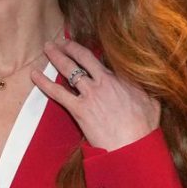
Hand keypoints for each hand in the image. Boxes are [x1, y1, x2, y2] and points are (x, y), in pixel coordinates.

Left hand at [32, 39, 159, 150]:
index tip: (83, 46)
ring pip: (69, 69)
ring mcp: (89, 94)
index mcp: (121, 78)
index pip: (103, 59)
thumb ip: (146, 87)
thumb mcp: (152, 101)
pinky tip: (34, 74)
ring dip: (56, 56)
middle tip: (61, 41)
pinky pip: (57, 92)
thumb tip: (150, 80)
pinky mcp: (78, 109)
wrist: (132, 146)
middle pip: (83, 57)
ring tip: (47, 47)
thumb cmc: (144, 127)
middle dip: (70, 47)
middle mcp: (103, 81)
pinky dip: (44, 82)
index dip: (91, 51)